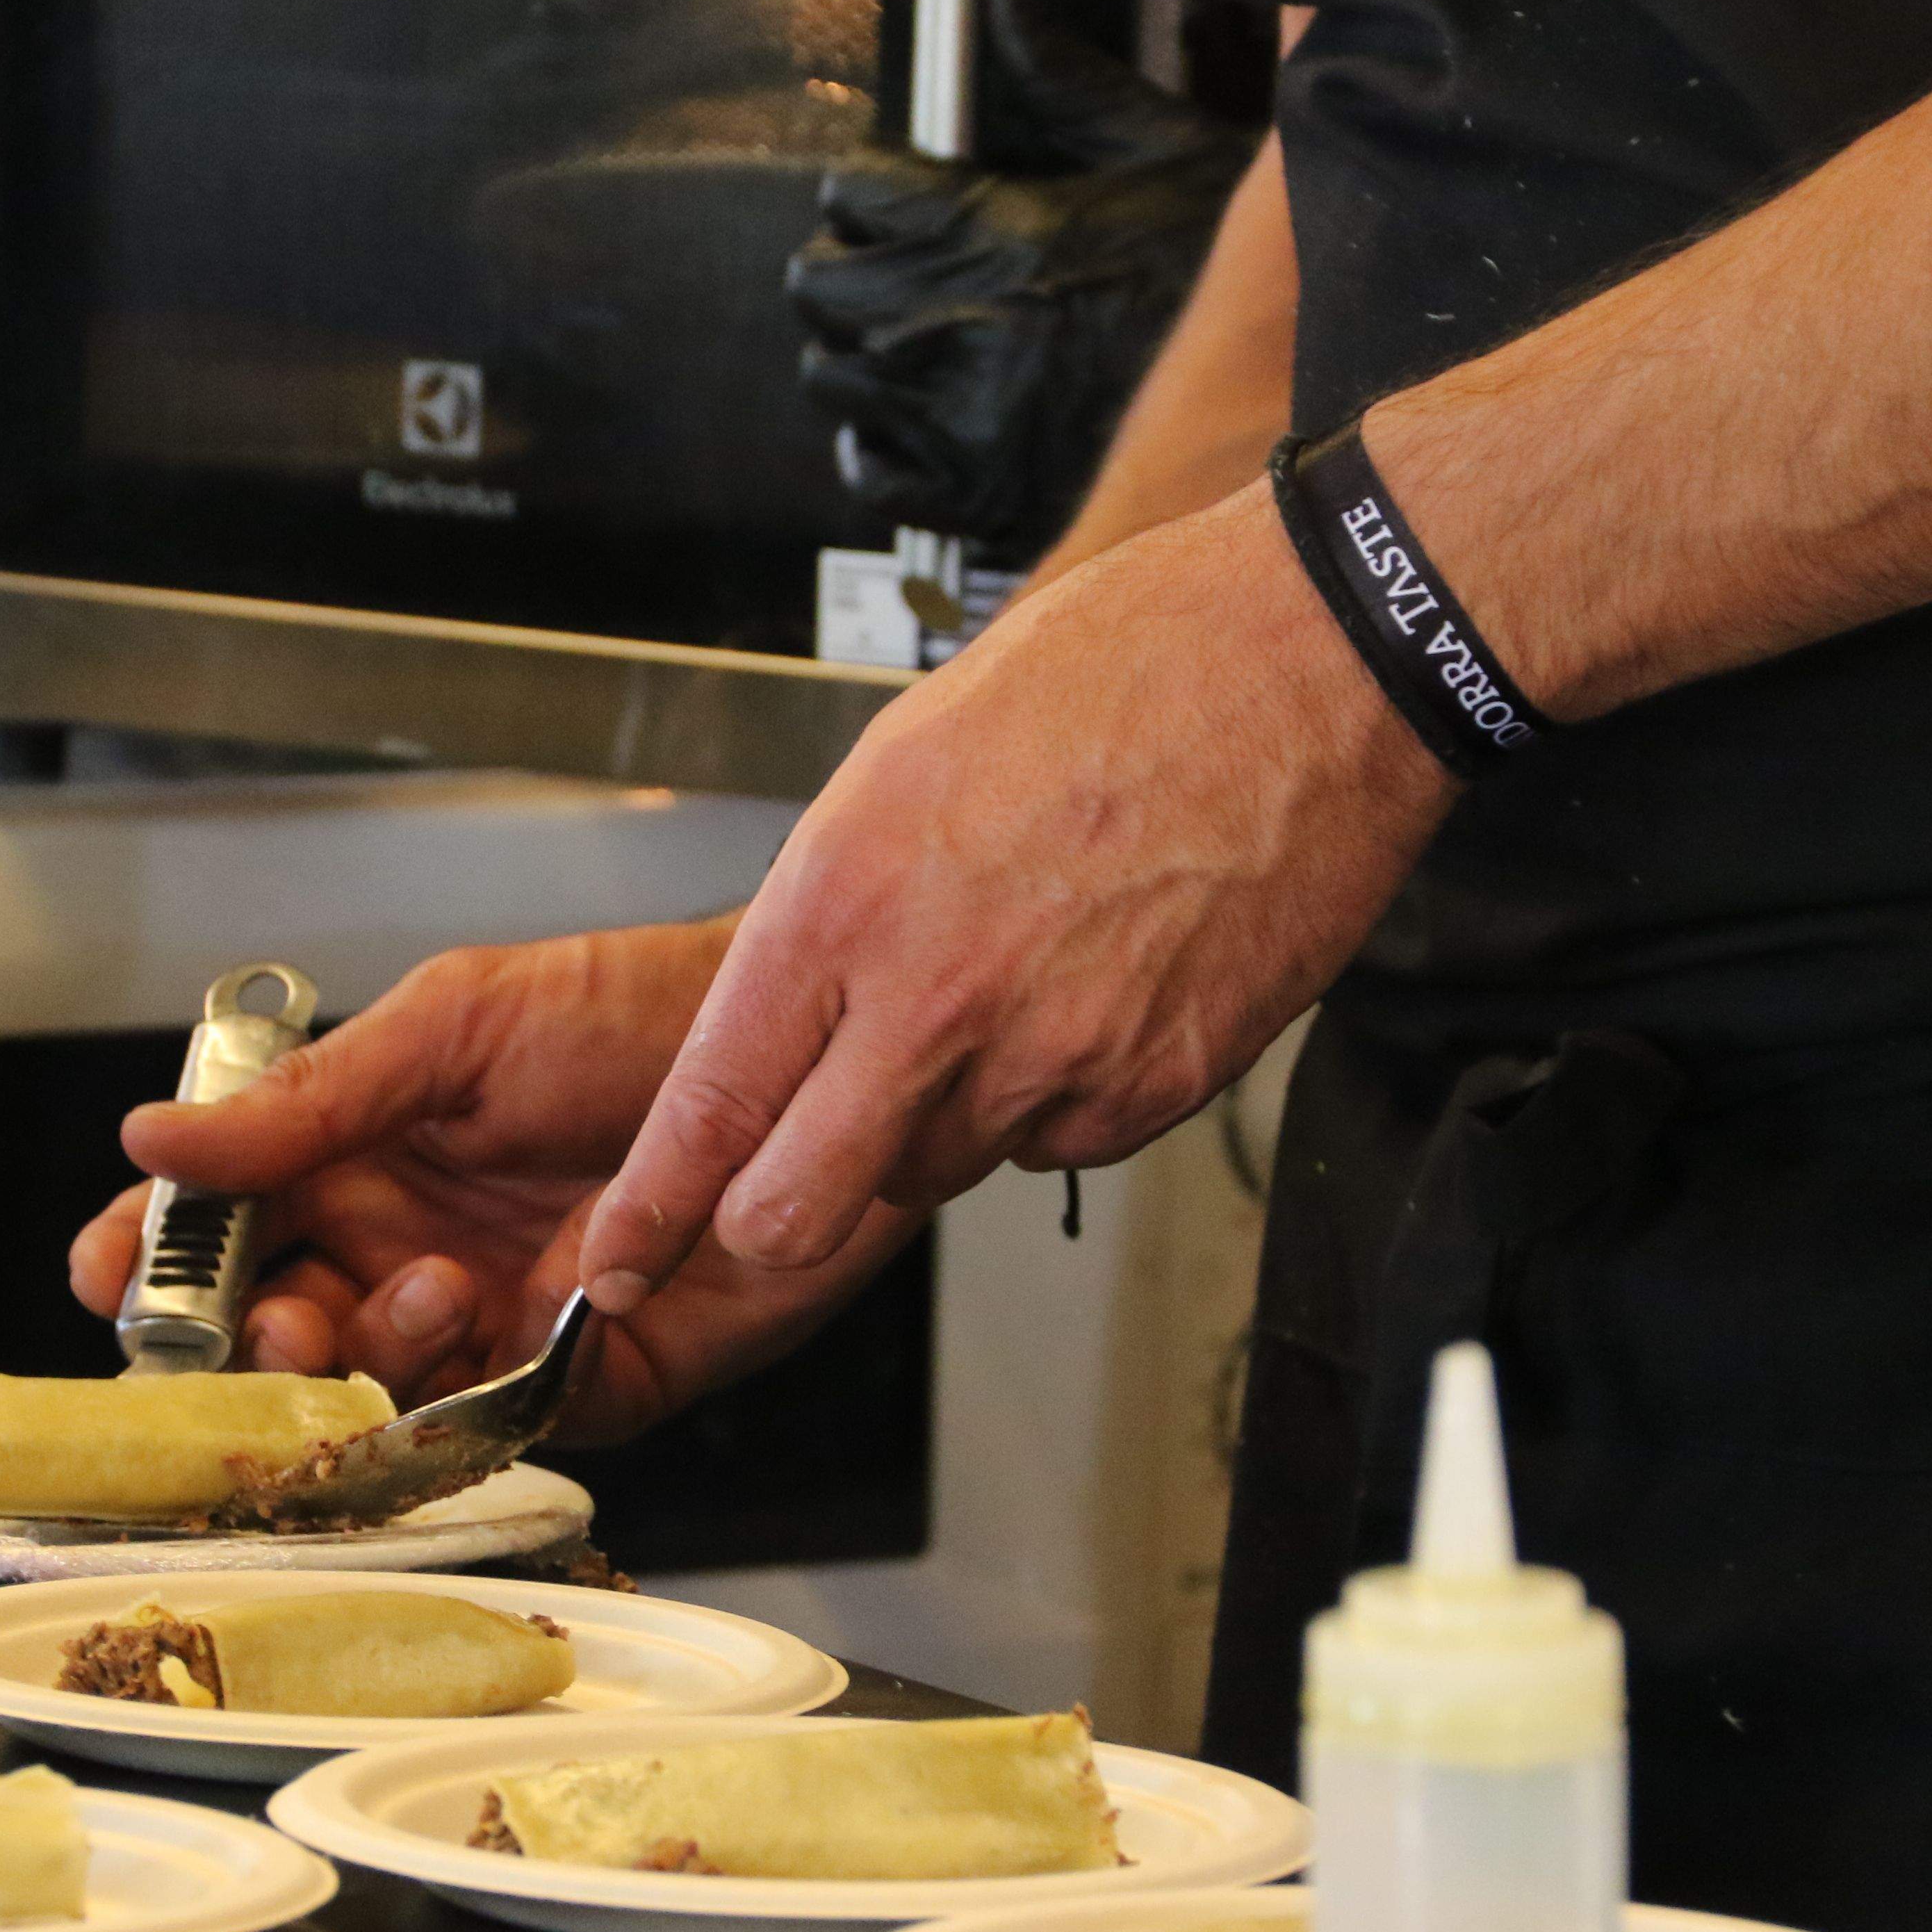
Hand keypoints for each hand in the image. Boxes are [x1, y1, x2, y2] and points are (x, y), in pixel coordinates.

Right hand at [67, 923, 923, 1441]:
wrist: (808, 1060)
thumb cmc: (634, 1012)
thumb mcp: (454, 1031)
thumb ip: (306, 1103)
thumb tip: (151, 1139)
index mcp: (352, 1159)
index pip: (216, 1227)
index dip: (149, 1259)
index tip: (108, 1273)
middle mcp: (401, 1251)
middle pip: (268, 1332)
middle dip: (251, 1336)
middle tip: (280, 1311)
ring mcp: (482, 1328)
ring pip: (362, 1390)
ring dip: (369, 1351)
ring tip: (434, 1281)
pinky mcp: (572, 1386)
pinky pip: (480, 1429)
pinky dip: (464, 1398)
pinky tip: (492, 1323)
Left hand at [576, 483, 1452, 1308]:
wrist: (1316, 666)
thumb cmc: (1120, 675)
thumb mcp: (906, 763)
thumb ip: (831, 914)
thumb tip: (789, 1022)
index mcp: (846, 899)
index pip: (710, 1106)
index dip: (651, 1210)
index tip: (614, 1264)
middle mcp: (936, 998)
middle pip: (797, 1211)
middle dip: (776, 1216)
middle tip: (790, 1182)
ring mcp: (1051, 1057)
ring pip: (934, 1170)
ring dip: (936, 1122)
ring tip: (1003, 987)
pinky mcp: (1150, 1089)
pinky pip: (1055, 1145)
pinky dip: (1053, 1099)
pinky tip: (1090, 990)